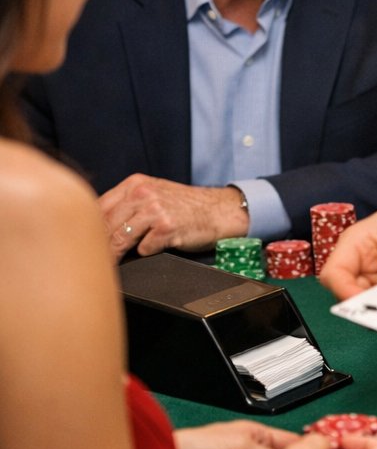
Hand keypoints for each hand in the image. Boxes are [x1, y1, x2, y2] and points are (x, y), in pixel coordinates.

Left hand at [98, 174, 248, 258]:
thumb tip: (98, 227)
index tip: (84, 243)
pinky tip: (154, 249)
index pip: (99, 207)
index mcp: (135, 184)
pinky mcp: (167, 227)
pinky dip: (146, 253)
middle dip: (98, 246)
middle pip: (106, 225)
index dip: (89, 228)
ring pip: (119, 238)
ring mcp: (155, 209)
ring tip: (112, 264)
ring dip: (115, 255)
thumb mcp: (155, 195)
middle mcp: (143, 193)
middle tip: (92, 260)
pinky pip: (144, 248)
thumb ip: (128, 204)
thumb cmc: (186, 207)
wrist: (220, 211)